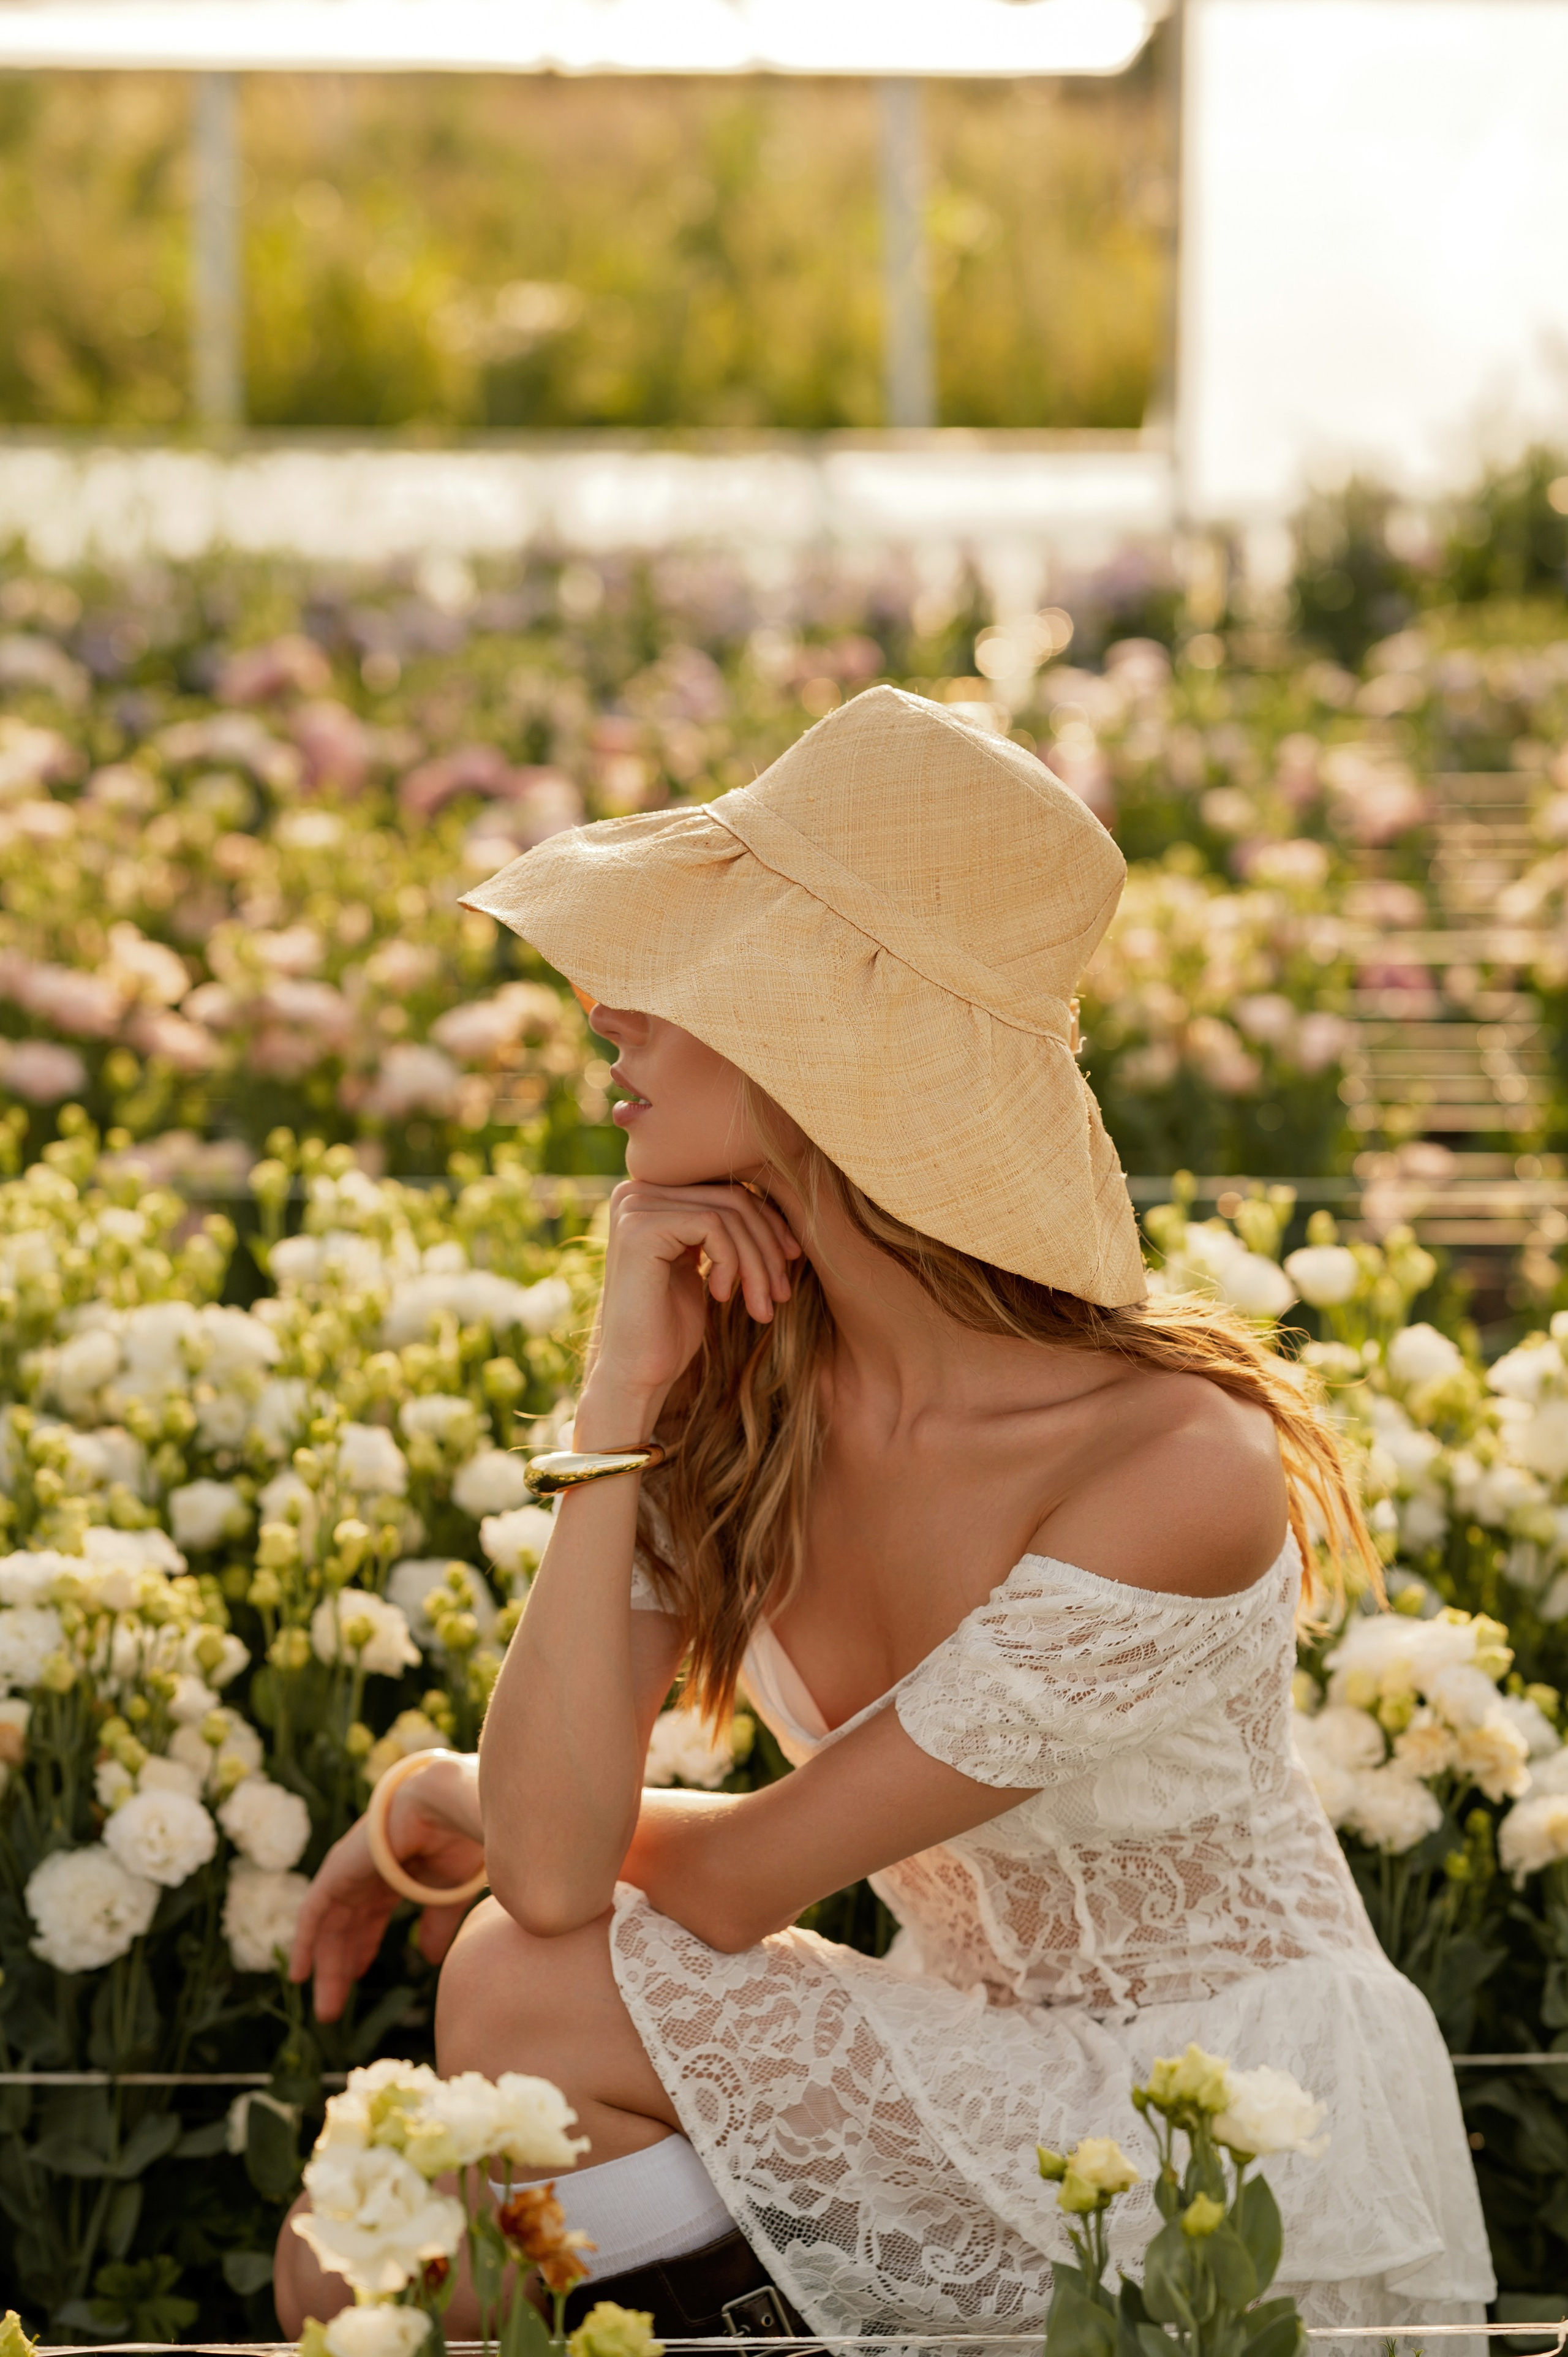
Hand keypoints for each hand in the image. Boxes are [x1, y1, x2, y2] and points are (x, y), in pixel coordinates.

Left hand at [288, 1774, 484, 2021]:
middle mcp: (368, 1872)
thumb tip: (428, 1959)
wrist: (443, 1807)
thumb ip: (435, 1925)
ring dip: (327, 1967)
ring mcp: (350, 1872)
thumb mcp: (448, 1894)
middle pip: (348, 1926)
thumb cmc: (458, 1839)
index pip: (372, 1914)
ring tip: (326, 2009)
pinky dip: (304, 1944)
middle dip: (342, 1965)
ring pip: (331, 1928)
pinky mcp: (335, 1873)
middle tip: (336, 2007)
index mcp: (397, 1870)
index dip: (365, 1945)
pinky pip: (312, 1914)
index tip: (361, 1973)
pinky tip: (300, 1975)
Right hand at [585, 1180, 800, 1419]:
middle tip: (781, 1294)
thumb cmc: (672, 1327)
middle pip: (731, 1199)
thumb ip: (723, 1228)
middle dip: (768, 1247)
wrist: (637, 1374)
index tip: (792, 1261)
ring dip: (757, 1264)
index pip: (727, 1190)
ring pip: (728, 1214)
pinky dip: (731, 1263)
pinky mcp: (640, 1227)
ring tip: (761, 1306)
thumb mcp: (705, 1266)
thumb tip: (777, 1198)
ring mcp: (634, 1206)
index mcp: (650, 1195)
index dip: (768, 1224)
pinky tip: (721, 1297)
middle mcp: (635, 1191)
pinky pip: (713, 1226)